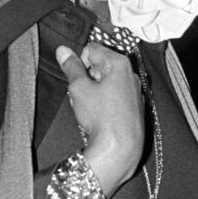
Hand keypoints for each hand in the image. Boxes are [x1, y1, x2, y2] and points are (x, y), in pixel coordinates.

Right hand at [56, 43, 144, 198]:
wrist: (119, 149)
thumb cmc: (102, 118)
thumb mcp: (79, 88)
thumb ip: (71, 67)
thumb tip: (63, 51)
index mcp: (119, 64)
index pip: (91, 49)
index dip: (79, 63)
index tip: (76, 79)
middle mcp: (131, 74)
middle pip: (100, 66)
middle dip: (87, 78)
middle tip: (82, 95)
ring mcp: (135, 91)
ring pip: (107, 83)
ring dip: (95, 91)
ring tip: (90, 108)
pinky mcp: (135, 107)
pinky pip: (115, 97)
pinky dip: (105, 102)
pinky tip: (101, 116)